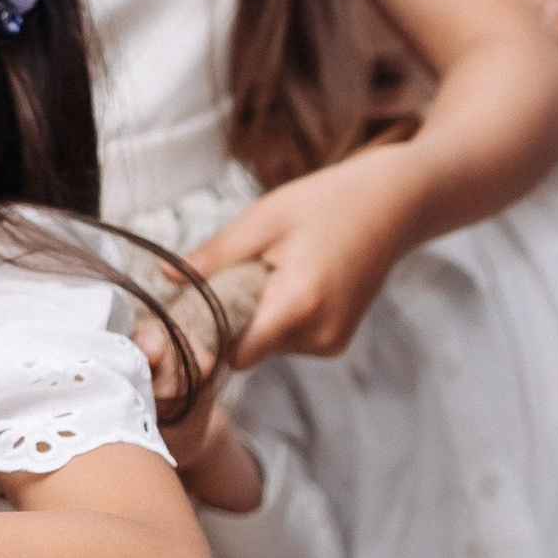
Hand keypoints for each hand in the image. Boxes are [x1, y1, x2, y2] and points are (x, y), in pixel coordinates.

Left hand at [194, 156, 422, 361]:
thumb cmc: (326, 203)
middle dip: (233, 318)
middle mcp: (319, 335)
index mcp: (299, 305)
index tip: (194, 307)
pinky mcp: (337, 341)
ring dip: (257, 315)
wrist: (393, 205)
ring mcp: (332, 343)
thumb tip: (165, 278)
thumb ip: (215, 256)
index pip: (235, 353)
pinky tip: (292, 280)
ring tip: (275, 269)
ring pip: (267, 345)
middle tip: (240, 270)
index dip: (210, 334)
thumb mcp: (263, 221)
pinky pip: (288, 339)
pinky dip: (279, 317)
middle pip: (248, 348)